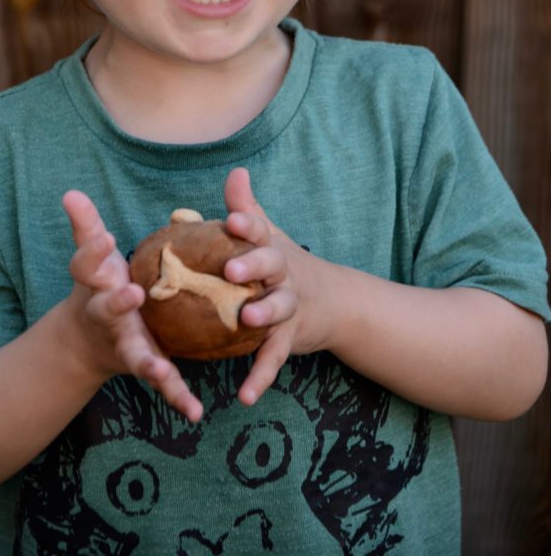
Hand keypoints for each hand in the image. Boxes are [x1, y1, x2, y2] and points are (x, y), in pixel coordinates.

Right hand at [63, 190, 202, 421]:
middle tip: (132, 293)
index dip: (93, 250)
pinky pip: (163, 384)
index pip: (87, 265)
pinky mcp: (144, 365)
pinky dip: (178, 398)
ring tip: (162, 371)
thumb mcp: (92, 259)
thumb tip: (71, 192)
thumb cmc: (99, 287)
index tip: (105, 236)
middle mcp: (106, 316)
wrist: (86, 342)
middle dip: (117, 303)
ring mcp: (124, 343)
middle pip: (107, 311)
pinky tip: (196, 413)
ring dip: (148, 362)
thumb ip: (87, 228)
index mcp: (95, 285)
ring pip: (134, 353)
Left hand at [222, 168, 326, 405]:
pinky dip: (260, 377)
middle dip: (252, 266)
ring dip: (263, 314)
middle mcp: (283, 273)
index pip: (259, 229)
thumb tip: (235, 171)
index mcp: (271, 246)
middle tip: (230, 271)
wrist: (335, 301)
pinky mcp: (291, 337)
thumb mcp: (269, 233)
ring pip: (278, 309)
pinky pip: (274, 358)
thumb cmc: (284, 261)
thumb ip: (247, 207)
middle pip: (270, 265)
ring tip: (245, 319)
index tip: (230, 219)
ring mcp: (290, 306)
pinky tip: (244, 396)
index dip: (246, 222)